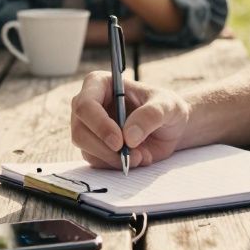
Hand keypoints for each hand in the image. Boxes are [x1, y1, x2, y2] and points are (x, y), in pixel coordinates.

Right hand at [69, 71, 189, 169]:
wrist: (170, 128)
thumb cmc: (166, 107)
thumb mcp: (167, 105)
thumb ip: (150, 115)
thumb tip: (129, 137)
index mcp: (99, 84)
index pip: (85, 104)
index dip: (99, 124)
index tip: (119, 141)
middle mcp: (88, 105)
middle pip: (80, 132)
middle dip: (106, 149)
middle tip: (134, 156)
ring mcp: (89, 128)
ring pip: (87, 150)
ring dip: (115, 159)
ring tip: (142, 155)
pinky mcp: (94, 147)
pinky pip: (97, 162)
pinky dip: (118, 165)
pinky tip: (137, 157)